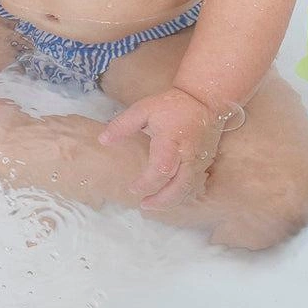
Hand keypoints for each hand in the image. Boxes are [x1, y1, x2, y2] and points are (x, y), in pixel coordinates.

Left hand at [97, 87, 223, 211]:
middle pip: (178, 187)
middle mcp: (188, 155)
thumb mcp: (143, 109)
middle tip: (144, 206)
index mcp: (171, 141)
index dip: (146, 183)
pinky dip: (179, 194)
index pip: (161, 169)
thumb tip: (102, 140)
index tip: (132, 188)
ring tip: (152, 204)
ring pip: (187, 189)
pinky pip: (193, 185)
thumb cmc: (170, 105)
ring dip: (170, 201)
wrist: (203, 101)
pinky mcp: (204, 164)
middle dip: (161, 201)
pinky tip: (167, 196)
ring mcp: (199, 161)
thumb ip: (122, 125)